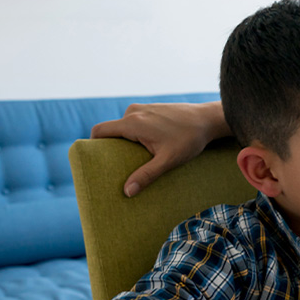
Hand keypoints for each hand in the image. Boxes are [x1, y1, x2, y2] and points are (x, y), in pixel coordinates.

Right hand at [89, 102, 225, 196]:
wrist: (207, 119)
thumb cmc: (189, 139)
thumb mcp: (167, 161)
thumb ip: (146, 175)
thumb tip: (126, 192)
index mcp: (132, 122)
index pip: (99, 130)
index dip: (92, 145)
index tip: (93, 160)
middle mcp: (133, 112)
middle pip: (110, 130)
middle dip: (110, 148)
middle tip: (115, 167)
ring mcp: (142, 108)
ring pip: (122, 126)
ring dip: (124, 141)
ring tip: (133, 159)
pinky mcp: (150, 108)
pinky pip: (133, 122)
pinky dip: (134, 134)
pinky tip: (145, 147)